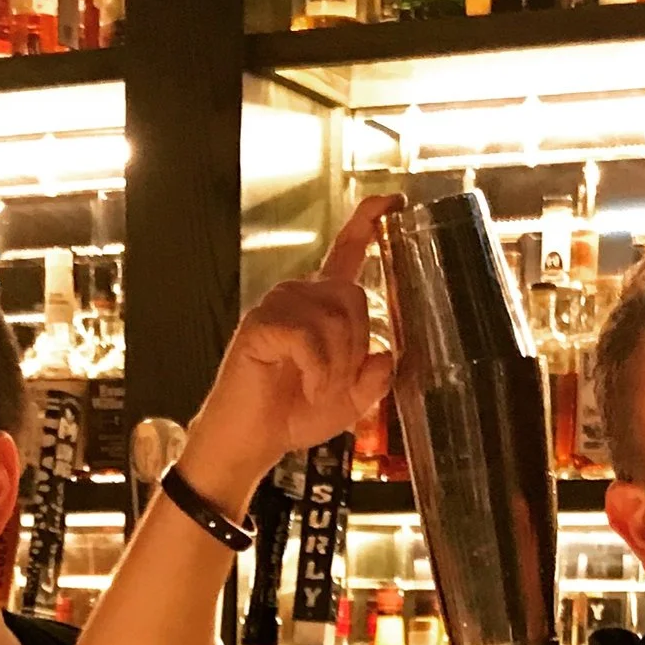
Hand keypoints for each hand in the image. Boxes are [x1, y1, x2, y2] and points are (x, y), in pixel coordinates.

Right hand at [181, 193, 400, 508]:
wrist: (253, 442)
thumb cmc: (293, 414)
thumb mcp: (351, 399)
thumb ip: (376, 375)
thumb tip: (388, 353)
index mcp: (321, 306)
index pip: (347, 253)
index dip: (368, 224)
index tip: (392, 202)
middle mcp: (299, 296)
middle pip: (354, 297)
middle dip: (355, 349)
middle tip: (335, 383)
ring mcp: (277, 306)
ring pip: (334, 319)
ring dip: (335, 366)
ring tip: (316, 388)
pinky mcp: (260, 325)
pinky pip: (307, 337)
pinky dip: (316, 370)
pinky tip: (306, 384)